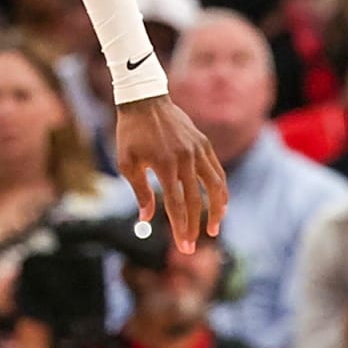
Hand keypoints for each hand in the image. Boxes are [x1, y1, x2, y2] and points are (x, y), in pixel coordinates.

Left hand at [114, 95, 227, 252]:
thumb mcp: (127, 162)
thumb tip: (146, 219)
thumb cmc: (130, 133)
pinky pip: (217, 171)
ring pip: (216, 186)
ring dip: (217, 210)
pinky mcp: (204, 144)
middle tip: (191, 247)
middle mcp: (185, 159)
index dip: (181, 228)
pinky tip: (218, 202)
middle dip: (194, 227)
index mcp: (164, 165)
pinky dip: (220, 189)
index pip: (177, 204)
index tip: (183, 246)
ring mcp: (198, 151)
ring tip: (214, 228)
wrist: (144, 100)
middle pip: (196, 201)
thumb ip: (140, 191)